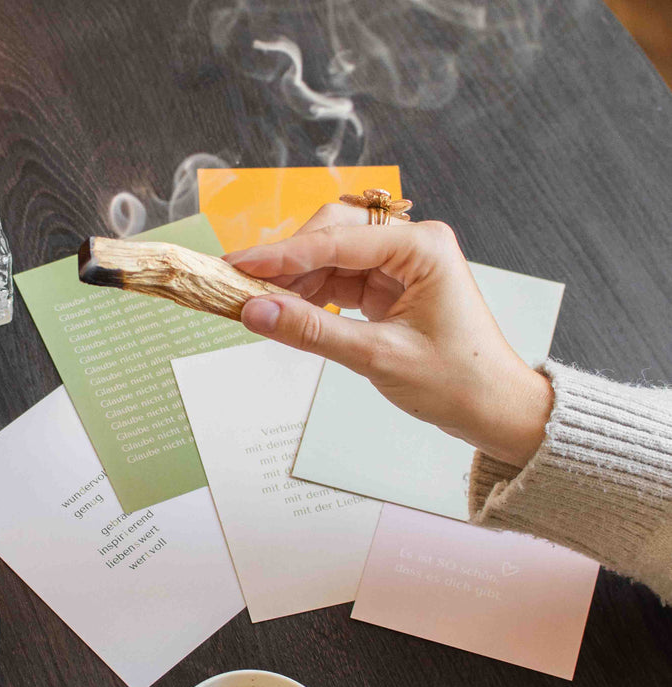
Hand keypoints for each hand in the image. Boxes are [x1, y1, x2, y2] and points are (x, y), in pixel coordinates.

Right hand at [226, 204, 552, 467]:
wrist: (493, 408)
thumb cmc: (456, 380)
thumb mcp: (377, 356)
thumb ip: (312, 331)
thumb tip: (256, 312)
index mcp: (421, 247)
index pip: (336, 240)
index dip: (281, 254)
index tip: (237, 263)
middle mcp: (411, 245)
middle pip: (330, 234)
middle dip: (286, 262)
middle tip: (240, 286)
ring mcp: (399, 266)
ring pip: (329, 259)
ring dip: (293, 281)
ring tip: (255, 304)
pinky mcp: (389, 288)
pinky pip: (338, 282)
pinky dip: (309, 297)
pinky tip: (284, 312)